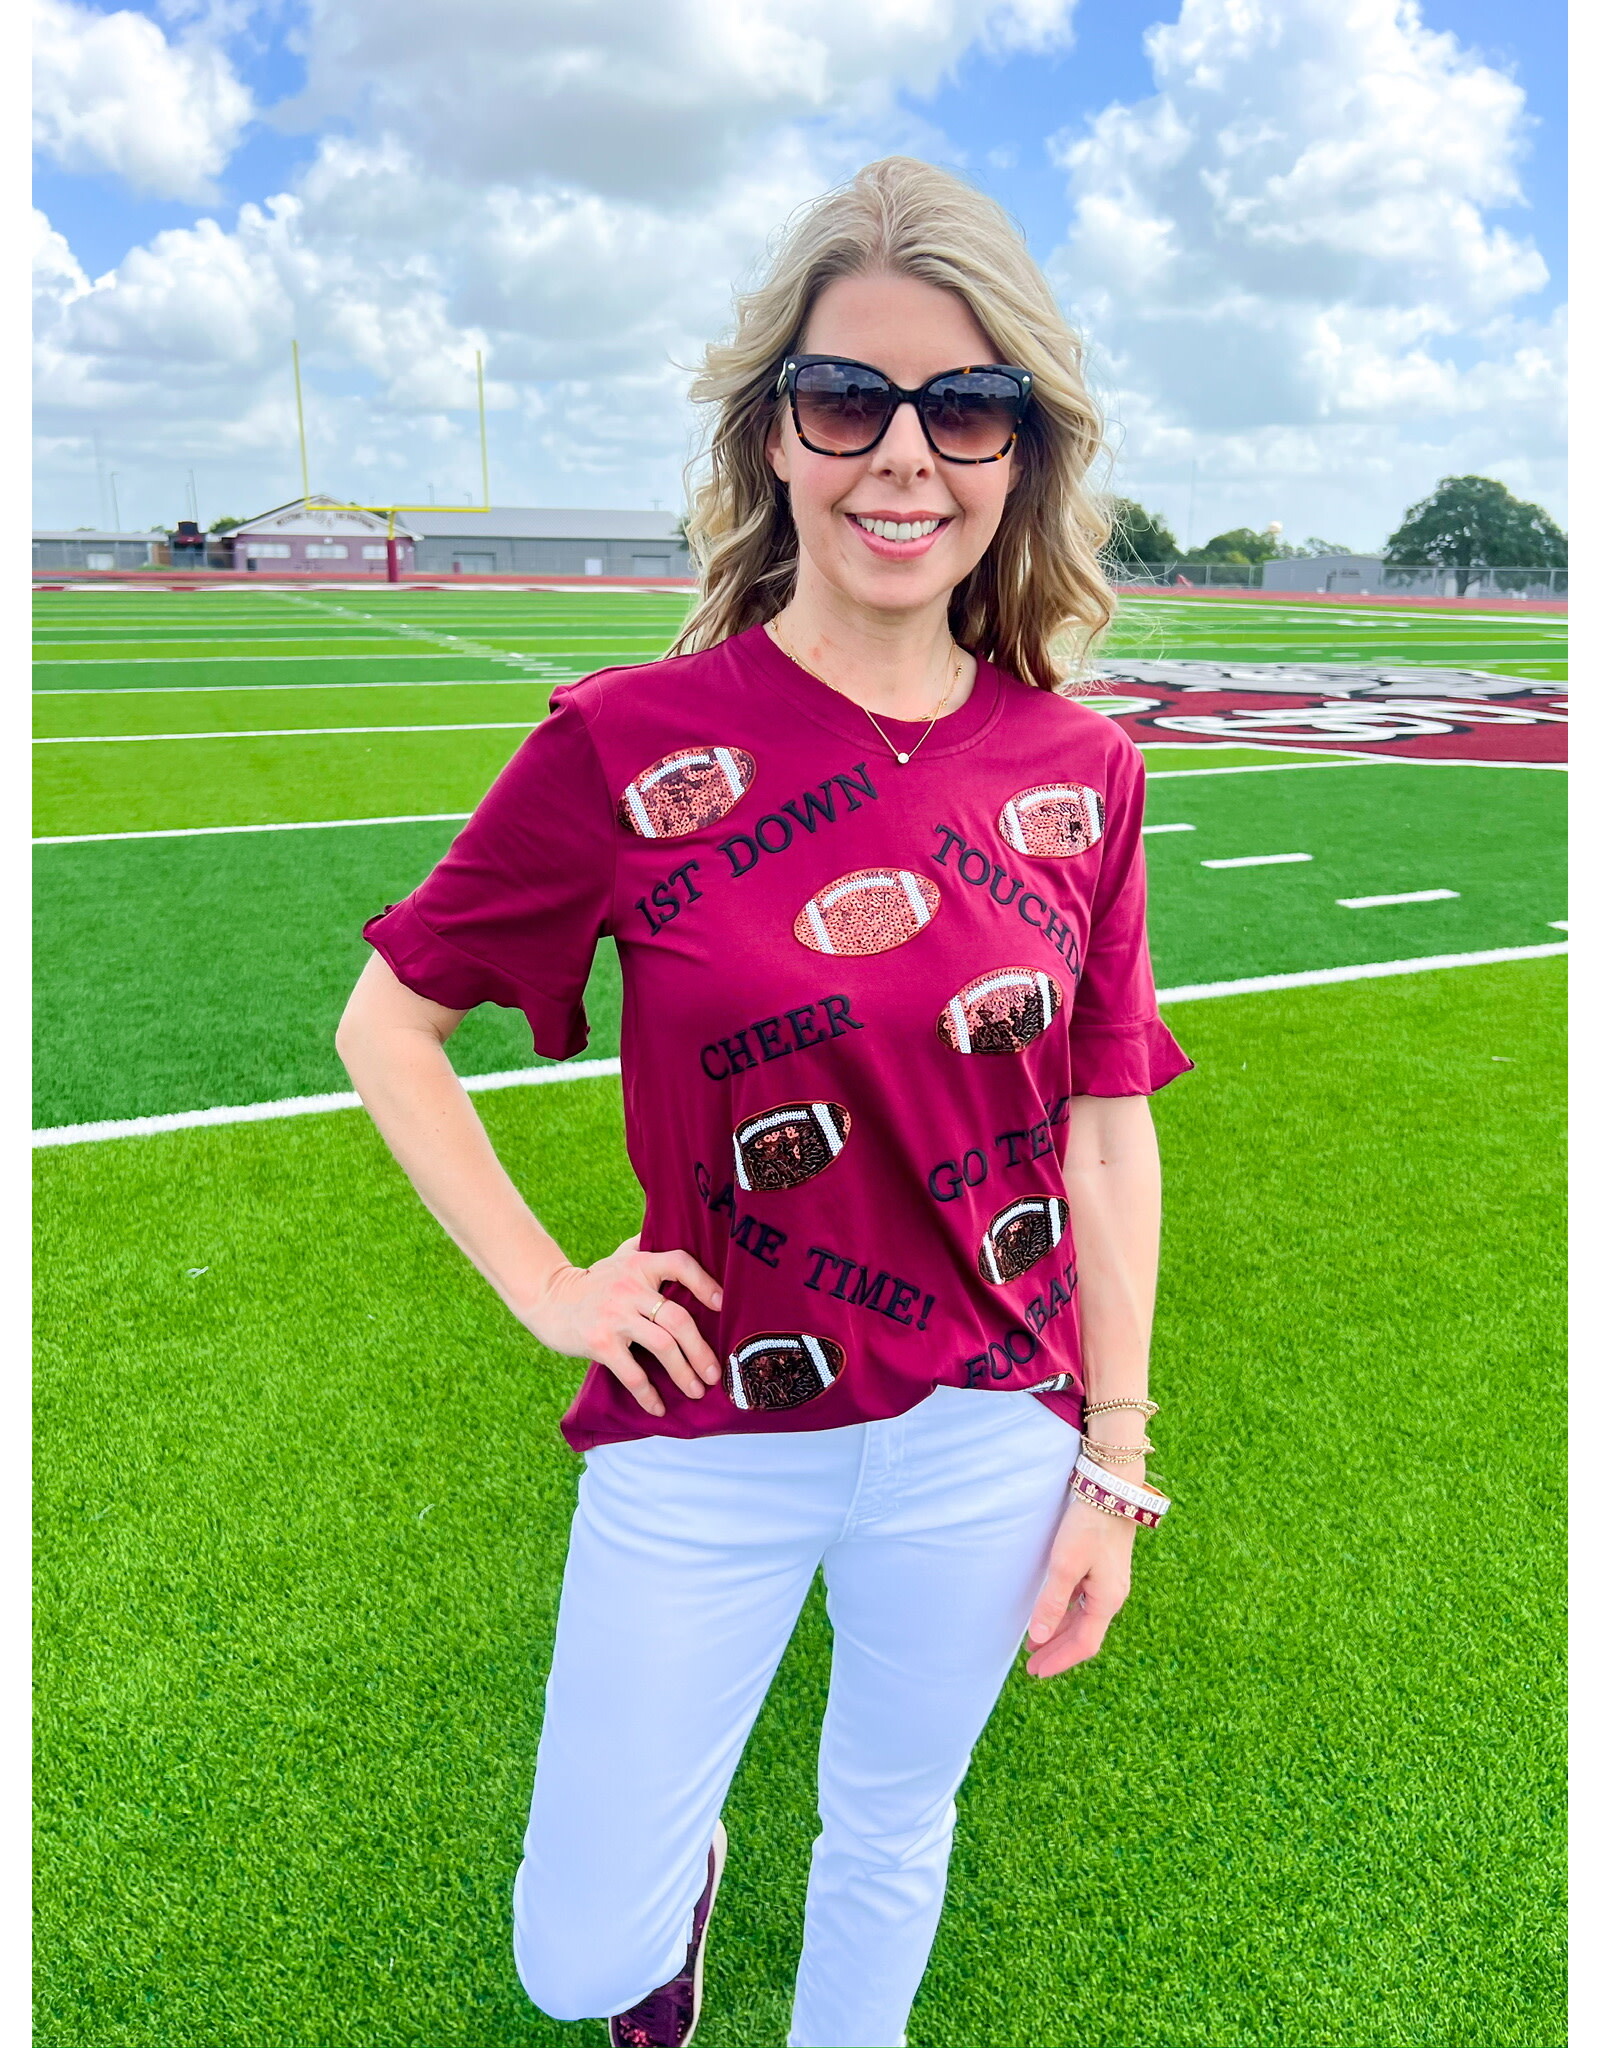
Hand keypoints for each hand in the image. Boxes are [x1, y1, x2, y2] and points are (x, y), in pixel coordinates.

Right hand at [520, 1234, 724, 1416]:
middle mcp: (630, 1287)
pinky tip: (658, 1407)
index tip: (722, 1305)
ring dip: (684, 1373)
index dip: (705, 1283)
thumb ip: (646, 1247)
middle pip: (679, 1318)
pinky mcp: (600, 1342)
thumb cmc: (594, 1281)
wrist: (549, 1299)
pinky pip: (632, 1372)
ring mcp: (615, 1316)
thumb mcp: (620, 1257)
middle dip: (701, 1350)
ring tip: (696, 1390)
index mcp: (640, 1265)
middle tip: (715, 1374)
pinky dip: (648, 1393)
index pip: (680, 1263)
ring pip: (663, 1346)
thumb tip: (674, 1227)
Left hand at [1023, 1493, 1136, 1678]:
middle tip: (1032, 1666)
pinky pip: (1084, 1602)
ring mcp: (1109, 1582)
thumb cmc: (1089, 1525)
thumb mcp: (1065, 1564)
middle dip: (1057, 1651)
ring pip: (1083, 1619)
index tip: (1036, 1672)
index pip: (1083, 1644)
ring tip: (1036, 1643)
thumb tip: (1040, 1637)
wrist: (1112, 1489)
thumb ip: (1052, 1602)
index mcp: (1107, 1600)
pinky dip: (1066, 1614)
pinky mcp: (1104, 1568)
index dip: (1059, 1660)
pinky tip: (1053, 1613)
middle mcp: (1112, 1596)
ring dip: (1060, 1633)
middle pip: (1084, 1635)